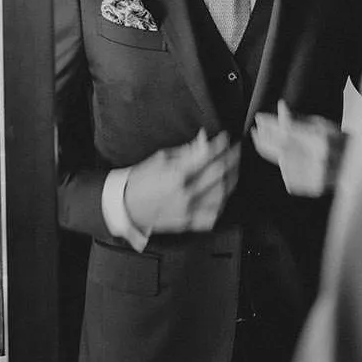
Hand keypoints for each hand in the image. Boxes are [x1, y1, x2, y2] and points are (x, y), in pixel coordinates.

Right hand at [123, 128, 239, 233]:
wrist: (125, 205)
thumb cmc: (139, 181)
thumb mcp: (161, 158)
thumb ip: (187, 150)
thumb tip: (204, 140)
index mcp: (176, 174)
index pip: (207, 155)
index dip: (220, 144)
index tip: (226, 138)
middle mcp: (184, 193)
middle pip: (218, 173)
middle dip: (232, 158)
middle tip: (236, 150)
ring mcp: (187, 210)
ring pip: (220, 194)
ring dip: (231, 179)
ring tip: (234, 169)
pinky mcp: (187, 223)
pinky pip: (212, 215)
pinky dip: (222, 203)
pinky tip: (225, 193)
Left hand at [251, 100, 346, 196]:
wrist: (357, 168)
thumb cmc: (341, 141)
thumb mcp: (324, 125)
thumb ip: (301, 120)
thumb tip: (281, 109)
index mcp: (323, 141)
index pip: (289, 131)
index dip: (272, 124)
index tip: (260, 118)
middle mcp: (318, 160)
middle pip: (281, 148)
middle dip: (265, 139)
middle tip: (255, 131)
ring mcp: (315, 176)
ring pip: (281, 162)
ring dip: (272, 152)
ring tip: (266, 141)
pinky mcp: (311, 188)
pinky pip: (288, 176)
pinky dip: (284, 166)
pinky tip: (286, 159)